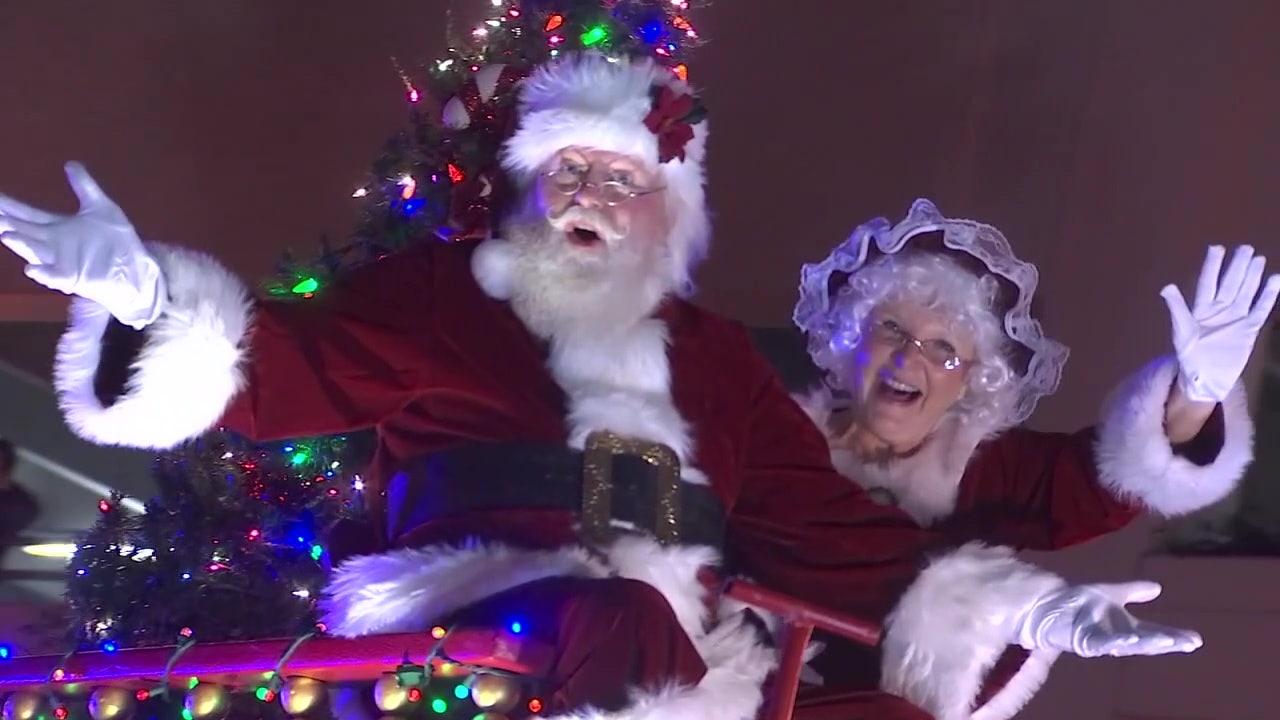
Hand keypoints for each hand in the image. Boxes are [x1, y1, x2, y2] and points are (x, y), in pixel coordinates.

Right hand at [0, 162, 164, 329]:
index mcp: (58, 227)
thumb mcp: (102, 208)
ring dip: (20, 244)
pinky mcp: (74, 278)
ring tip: (4, 234)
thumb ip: (85, 187)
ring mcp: (62, 261)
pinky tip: (31, 268)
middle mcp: (54, 244)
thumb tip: (70, 163)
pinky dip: (43, 273)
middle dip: (6, 222)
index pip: (27, 214)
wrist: (137, 270)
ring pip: (34, 252)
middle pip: (24, 231)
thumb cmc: (116, 242)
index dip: (9, 206)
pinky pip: (55, 277)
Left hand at [1016, 581, 1202, 657]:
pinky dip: (1116, 642)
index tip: (1196, 639)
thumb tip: (1158, 587)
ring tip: (1167, 640)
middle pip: (1146, 641)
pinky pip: (1102, 643)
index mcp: (1126, 626)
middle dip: (1166, 642)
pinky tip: (1129, 638)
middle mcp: (1117, 635)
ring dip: (1146, 642)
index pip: (1154, 632)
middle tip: (1188, 643)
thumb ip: (1133, 591)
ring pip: (1128, 644)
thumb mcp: (1111, 593)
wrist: (1049, 606)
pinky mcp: (1084, 640)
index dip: (1174, 636)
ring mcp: (1102, 639)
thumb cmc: (1079, 602)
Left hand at [1160, 245, 1278, 402]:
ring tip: (1259, 259)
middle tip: (1245, 248)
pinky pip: (1260, 309)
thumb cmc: (1189, 355)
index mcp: (1201, 308)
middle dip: (1236, 266)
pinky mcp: (1249, 329)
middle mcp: (1220, 309)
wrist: (1205, 378)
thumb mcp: (1181, 331)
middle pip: (1230, 284)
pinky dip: (1268, 296)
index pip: (1207, 282)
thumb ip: (1177, 309)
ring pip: (1245, 292)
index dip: (1212, 266)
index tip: (1217, 248)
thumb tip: (1166, 287)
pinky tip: (1275, 280)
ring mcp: (1236, 318)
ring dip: (1252, 277)